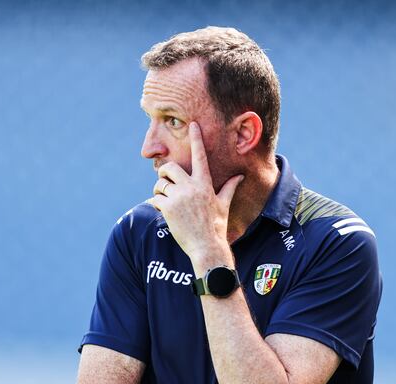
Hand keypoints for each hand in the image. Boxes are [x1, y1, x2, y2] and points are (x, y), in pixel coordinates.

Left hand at [151, 122, 243, 260]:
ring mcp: (179, 197)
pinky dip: (157, 205)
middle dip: (164, 173)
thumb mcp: (223, 205)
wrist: (207, 247)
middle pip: (170, 168)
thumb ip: (229, 188)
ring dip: (159, 191)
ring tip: (166, 201)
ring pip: (160, 184)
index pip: (200, 156)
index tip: (194, 124)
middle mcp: (192, 187)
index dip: (197, 138)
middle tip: (165, 182)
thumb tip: (240, 177)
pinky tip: (165, 213)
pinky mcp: (168, 208)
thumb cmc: (216, 226)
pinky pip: (155, 199)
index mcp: (205, 184)